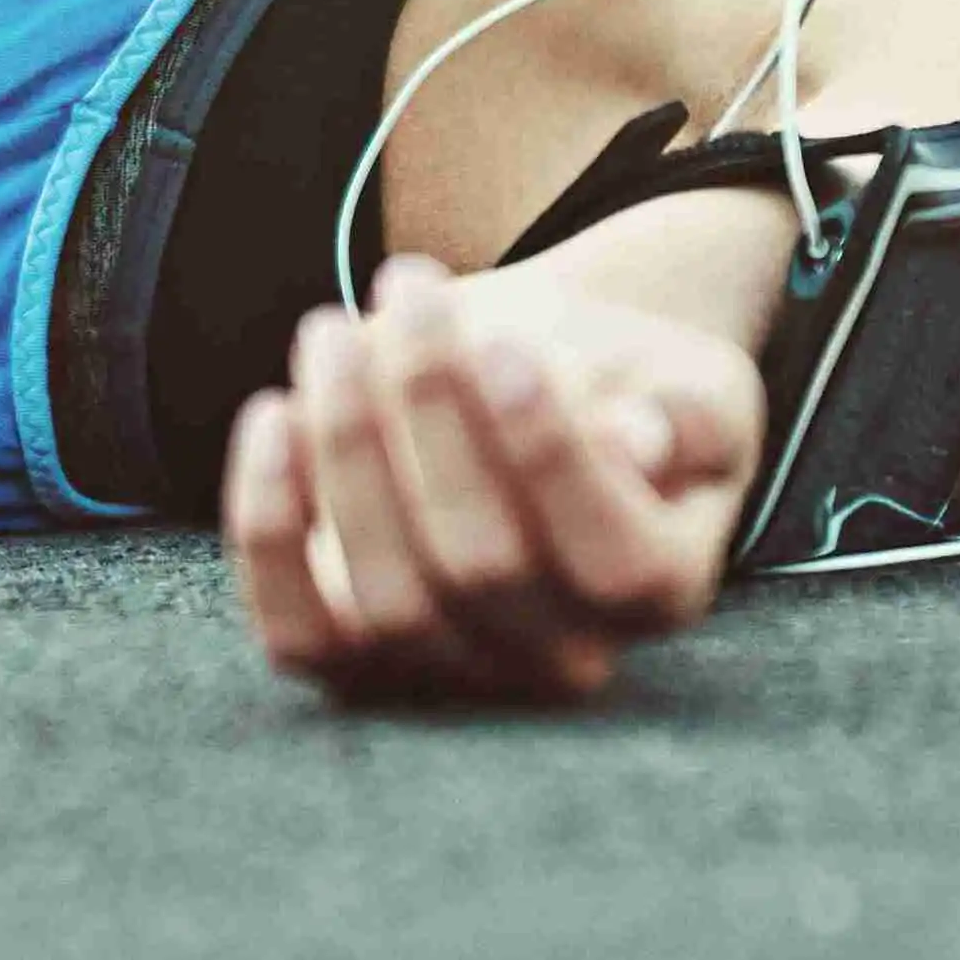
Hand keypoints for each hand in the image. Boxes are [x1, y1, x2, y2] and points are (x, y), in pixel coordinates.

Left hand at [225, 255, 760, 707]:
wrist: (532, 396)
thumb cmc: (620, 381)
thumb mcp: (689, 379)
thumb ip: (684, 413)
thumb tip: (631, 445)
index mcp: (662, 590)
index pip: (614, 557)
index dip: (551, 458)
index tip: (504, 345)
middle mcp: (565, 659)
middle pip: (484, 565)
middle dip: (432, 410)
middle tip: (407, 285)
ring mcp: (457, 673)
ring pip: (387, 603)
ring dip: (346, 449)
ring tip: (333, 330)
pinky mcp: (358, 661)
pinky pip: (301, 634)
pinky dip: (271, 530)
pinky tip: (274, 415)